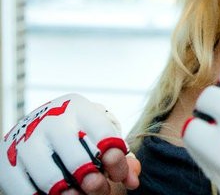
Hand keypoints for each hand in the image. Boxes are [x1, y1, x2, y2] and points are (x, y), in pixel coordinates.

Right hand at [0, 94, 139, 194]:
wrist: (36, 125)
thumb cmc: (79, 134)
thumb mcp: (100, 135)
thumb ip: (120, 155)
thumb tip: (133, 179)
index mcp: (79, 107)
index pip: (103, 133)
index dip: (116, 159)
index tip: (119, 175)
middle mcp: (52, 118)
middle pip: (77, 158)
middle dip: (93, 182)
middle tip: (100, 190)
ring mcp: (26, 138)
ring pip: (50, 177)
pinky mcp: (6, 160)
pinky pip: (24, 189)